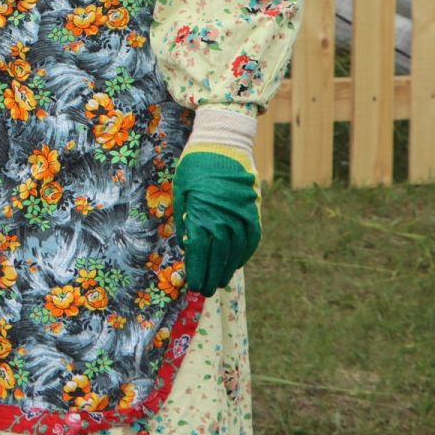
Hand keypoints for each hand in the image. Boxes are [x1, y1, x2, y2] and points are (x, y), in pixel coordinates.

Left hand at [173, 148, 261, 296]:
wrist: (222, 142)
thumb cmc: (194, 167)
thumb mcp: (180, 192)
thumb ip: (185, 220)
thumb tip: (188, 247)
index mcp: (201, 214)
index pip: (199, 252)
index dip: (198, 271)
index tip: (195, 286)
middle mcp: (223, 218)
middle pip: (218, 256)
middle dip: (211, 276)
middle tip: (206, 291)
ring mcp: (241, 214)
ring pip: (236, 250)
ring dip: (228, 268)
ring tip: (220, 281)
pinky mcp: (253, 209)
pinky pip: (252, 238)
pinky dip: (245, 253)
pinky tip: (237, 262)